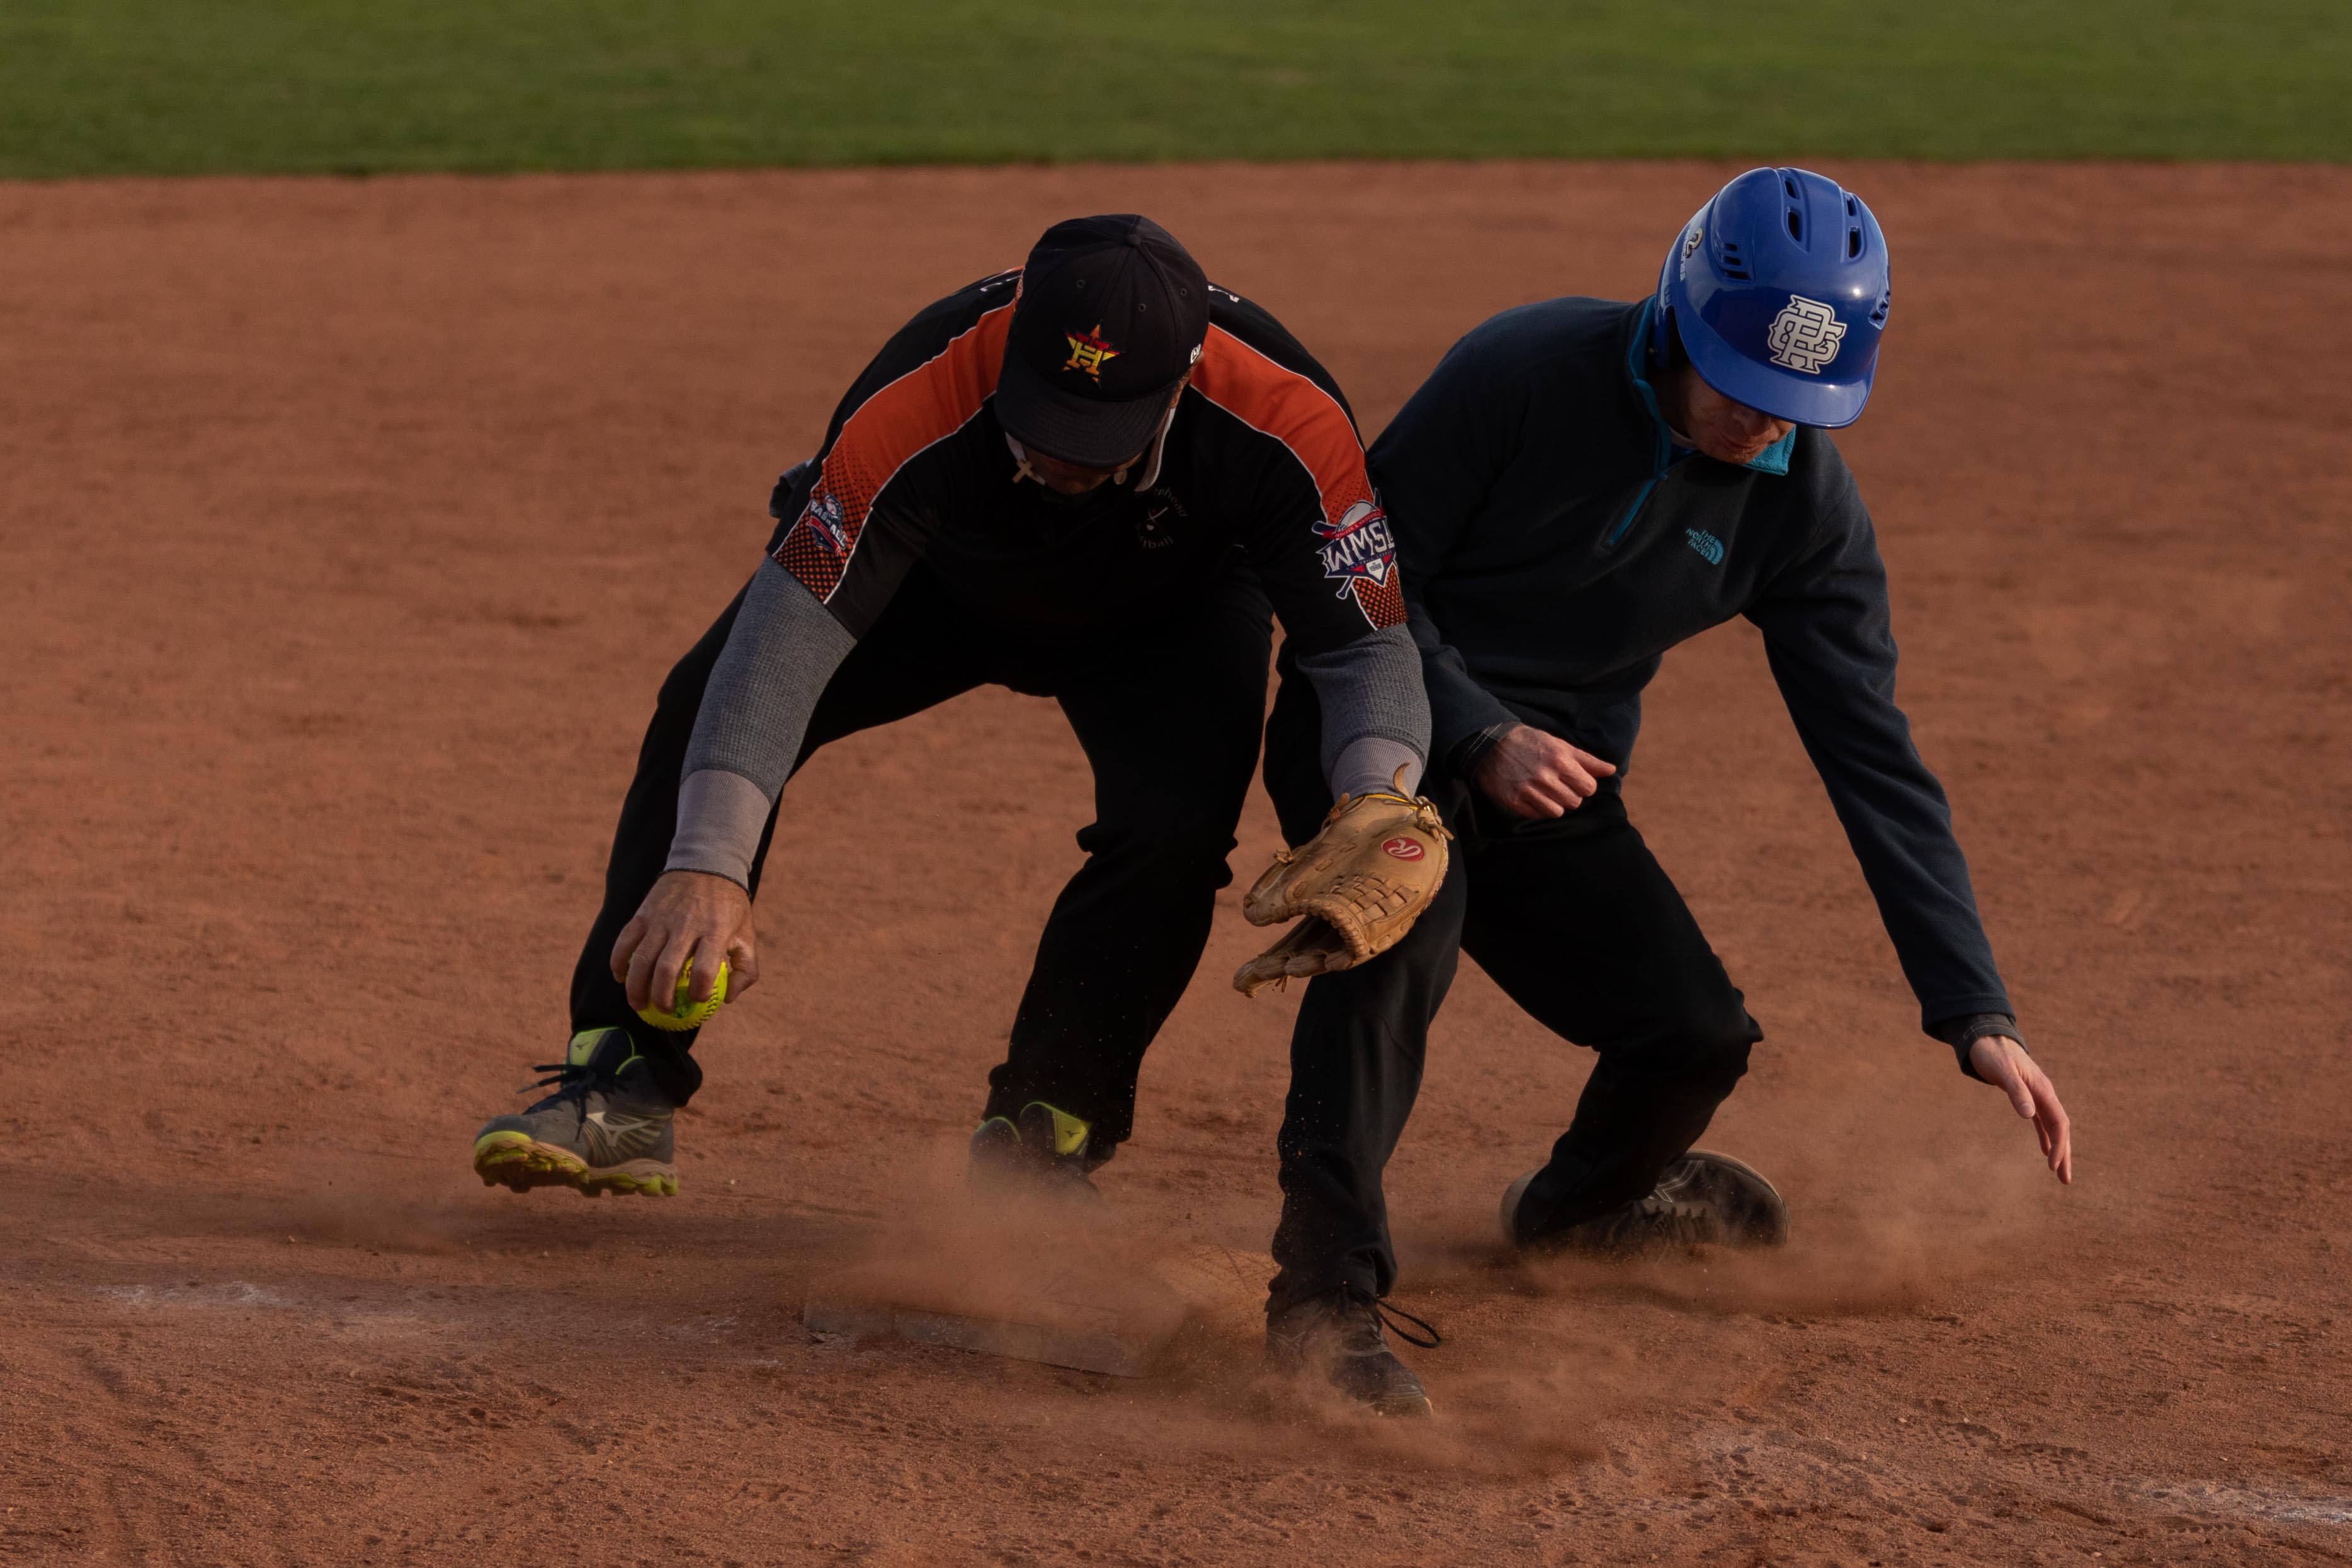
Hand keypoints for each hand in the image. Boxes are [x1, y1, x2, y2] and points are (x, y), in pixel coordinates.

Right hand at [610, 870, 759, 1013]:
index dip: (700, 993)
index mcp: (715, 931)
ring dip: (635, 987)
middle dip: (661, 998)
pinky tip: (619, 977)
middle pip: (666, 970)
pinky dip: (618, 961)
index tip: (699, 1001)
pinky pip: (625, 941)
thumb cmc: (728, 907)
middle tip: (663, 1011)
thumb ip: (746, 969)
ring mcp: (661, 919)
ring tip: (638, 1005)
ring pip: (641, 959)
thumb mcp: (747, 934)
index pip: (704, 970)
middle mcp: (686, 925)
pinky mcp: (644, 912)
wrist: (707, 865)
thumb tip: (727, 998)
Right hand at [1473, 724, 1617, 818]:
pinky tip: (1531, 794)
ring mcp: (1528, 790)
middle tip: (1557, 784)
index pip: (1588, 788)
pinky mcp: (1513, 801)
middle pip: (1574, 802)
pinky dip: (1537, 807)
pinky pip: (1537, 815)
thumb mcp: (1560, 745)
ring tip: (1544, 790)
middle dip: (1569, 794)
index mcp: (1561, 761)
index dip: (1583, 785)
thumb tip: (1611, 770)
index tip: (1573, 779)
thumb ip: (1587, 760)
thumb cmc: (1530, 742)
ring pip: (1557, 812)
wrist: (1491, 743)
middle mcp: (1545, 777)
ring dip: (1554, 803)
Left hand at [1968, 1035, 2072, 1183]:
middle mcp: (2044, 1094)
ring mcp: (2037, 1096)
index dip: (2059, 1145)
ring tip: (2059, 1173)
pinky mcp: (2027, 1097)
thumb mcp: (2002, 1071)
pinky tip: (2044, 1151)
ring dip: (2057, 1149)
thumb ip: (2016, 1092)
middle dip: (2064, 1154)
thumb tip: (2028, 1115)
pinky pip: (2041, 1122)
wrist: (1986, 1037)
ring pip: (2053, 1127)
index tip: (2052, 1166)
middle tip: (2065, 1180)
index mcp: (2043, 1090)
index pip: (2059, 1122)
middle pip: (2060, 1129)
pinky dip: (2045, 1137)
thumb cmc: (1993, 1053)